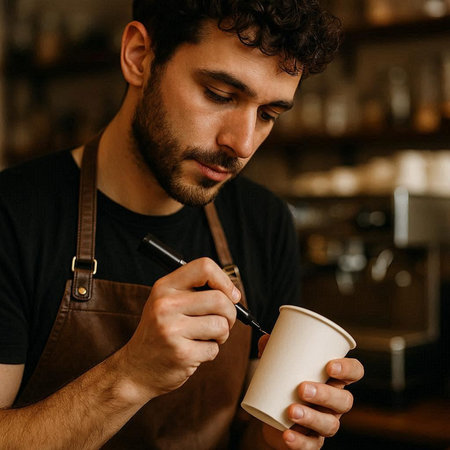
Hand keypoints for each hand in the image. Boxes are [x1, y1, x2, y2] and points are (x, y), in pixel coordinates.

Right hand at [122, 257, 240, 397]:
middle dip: (230, 313)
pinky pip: (214, 349)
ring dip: (221, 334)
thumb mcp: (167, 302)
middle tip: (223, 322)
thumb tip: (234, 293)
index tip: (232, 295)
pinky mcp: (181, 354)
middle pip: (219, 299)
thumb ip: (195, 291)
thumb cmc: (160, 332)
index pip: (204, 267)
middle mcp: (165, 305)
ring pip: (221, 325)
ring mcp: (172, 330)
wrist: (136, 369)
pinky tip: (194, 352)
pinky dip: (210, 352)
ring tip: (205, 337)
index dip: (224, 280)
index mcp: (164, 287)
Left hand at [258, 335, 363, 448]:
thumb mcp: (278, 365)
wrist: (269, 417)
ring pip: (330, 424)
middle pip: (344, 400)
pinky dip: (299, 441)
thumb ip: (272, 351)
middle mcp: (334, 403)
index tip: (330, 366)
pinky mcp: (311, 442)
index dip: (348, 369)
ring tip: (291, 410)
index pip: (354, 372)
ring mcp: (324, 423)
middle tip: (302, 388)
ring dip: (311, 417)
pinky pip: (311, 446)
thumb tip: (266, 339)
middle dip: (325, 394)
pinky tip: (288, 434)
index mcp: (333, 379)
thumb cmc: (282, 384)